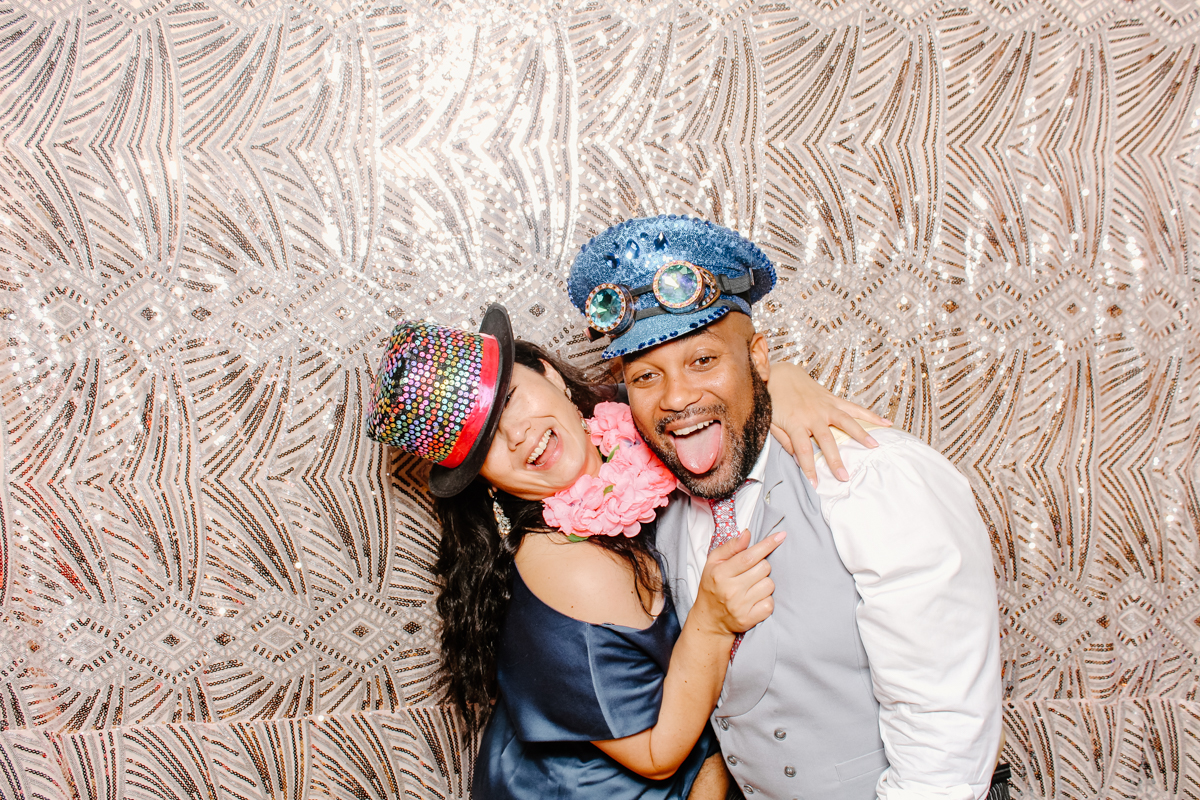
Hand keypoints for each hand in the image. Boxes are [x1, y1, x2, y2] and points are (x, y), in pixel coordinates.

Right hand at [692, 531, 784, 634]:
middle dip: (762, 566)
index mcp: (720, 573)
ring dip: (764, 583)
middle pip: (764, 568)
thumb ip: (730, 547)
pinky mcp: (748, 619)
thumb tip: (747, 534)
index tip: (780, 536)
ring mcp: (739, 606)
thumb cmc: (713, 586)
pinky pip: (770, 604)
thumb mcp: (713, 563)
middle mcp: (730, 590)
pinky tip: (755, 600)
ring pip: (769, 585)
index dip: (767, 545)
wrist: (709, 619)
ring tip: (752, 587)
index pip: (749, 556)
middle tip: (751, 572)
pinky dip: (766, 600)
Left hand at [767, 361, 891, 486]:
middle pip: (826, 439)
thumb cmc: (774, 400)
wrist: (780, 374)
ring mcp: (825, 406)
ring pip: (846, 421)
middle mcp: (813, 415)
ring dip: (860, 434)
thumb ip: (784, 440)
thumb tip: (797, 458)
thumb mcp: (771, 422)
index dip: (809, 469)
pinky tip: (885, 422)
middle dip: (835, 459)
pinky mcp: (833, 399)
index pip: (803, 450)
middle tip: (844, 476)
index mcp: (795, 423)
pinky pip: (853, 408)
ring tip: (874, 446)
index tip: (815, 485)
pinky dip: (870, 415)